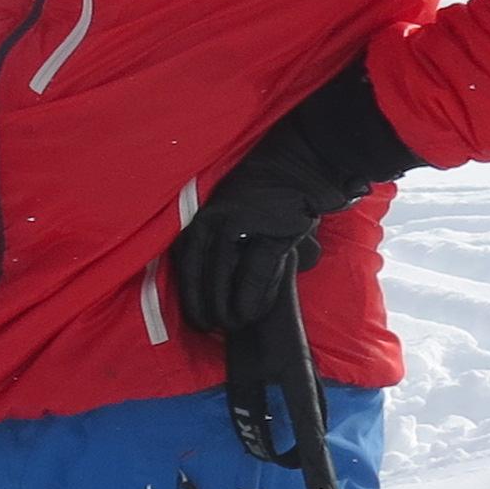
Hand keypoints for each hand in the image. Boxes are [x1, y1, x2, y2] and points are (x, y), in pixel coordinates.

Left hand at [174, 61, 417, 336]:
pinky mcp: (272, 229)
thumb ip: (224, 237)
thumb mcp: (236, 208)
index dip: (187, 291)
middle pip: (201, 271)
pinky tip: (254, 313)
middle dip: (203, 304)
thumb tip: (216, 273)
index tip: (192, 316)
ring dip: (227, 305)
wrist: (305, 160)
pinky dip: (254, 294)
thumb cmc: (270, 187)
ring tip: (232, 325)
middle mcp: (215, 217)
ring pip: (225, 274)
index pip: (185, 259)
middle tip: (209, 328)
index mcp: (203, 213)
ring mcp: (242, 222)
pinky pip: (258, 270)